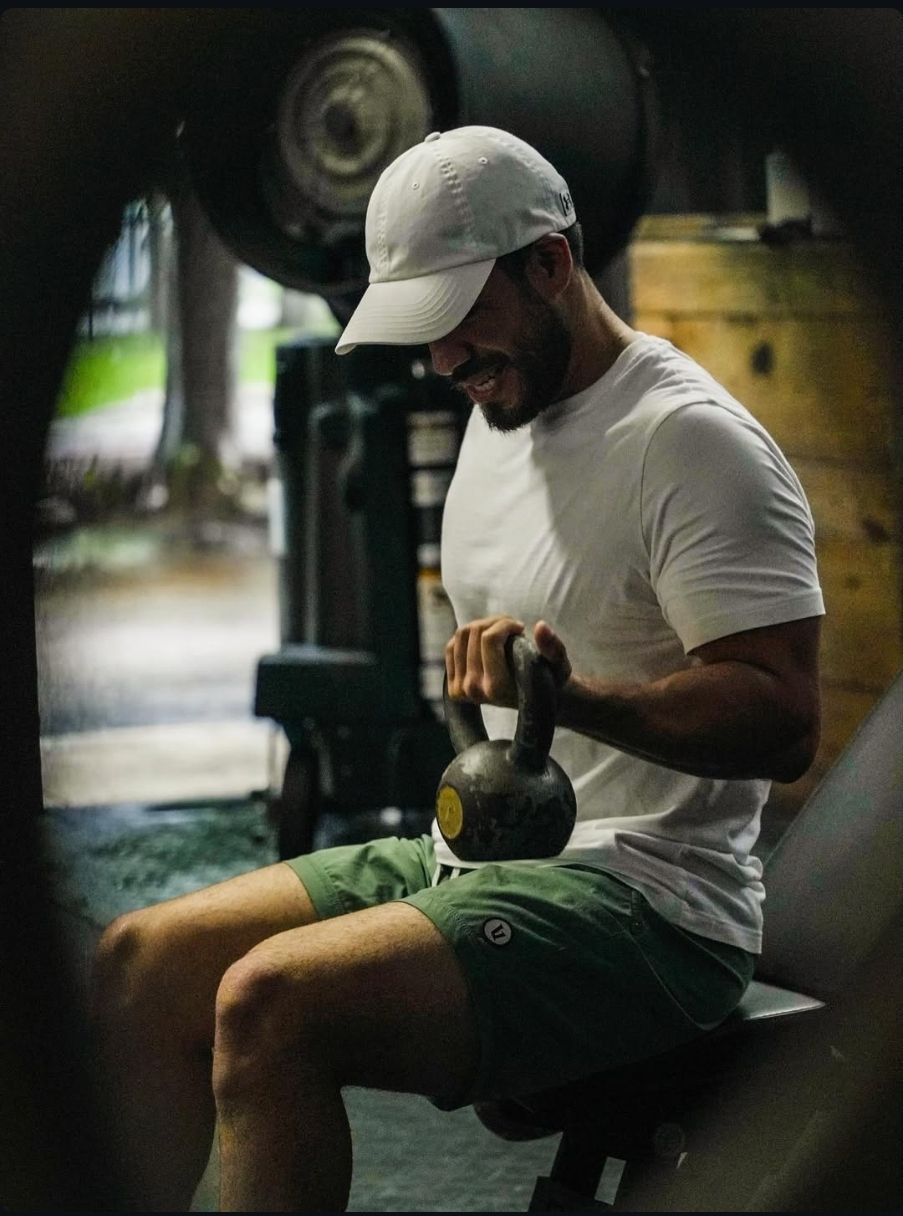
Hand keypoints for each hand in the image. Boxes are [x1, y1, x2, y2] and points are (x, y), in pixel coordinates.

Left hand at [445, 616, 571, 707]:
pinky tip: (486, 643)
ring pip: (461, 635)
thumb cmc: (549, 680)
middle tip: (512, 627)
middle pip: (473, 633)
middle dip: (496, 622)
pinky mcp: (454, 687)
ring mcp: (461, 690)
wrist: (535, 702)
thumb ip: (554, 647)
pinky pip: (452, 646)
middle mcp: (475, 691)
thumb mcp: (559, 665)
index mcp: (497, 687)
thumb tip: (541, 626)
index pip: (489, 638)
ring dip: (483, 626)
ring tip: (501, 633)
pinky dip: (468, 638)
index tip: (520, 627)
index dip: (505, 624)